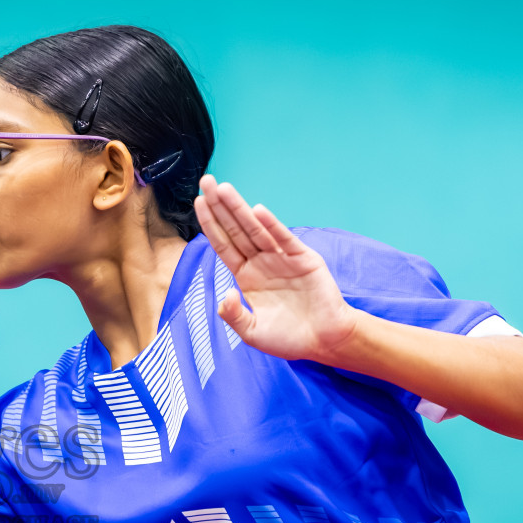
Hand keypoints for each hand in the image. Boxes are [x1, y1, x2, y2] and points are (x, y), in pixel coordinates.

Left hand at [193, 174, 359, 362]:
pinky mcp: (303, 259)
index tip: (197, 202)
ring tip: (223, 189)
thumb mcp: (253, 333)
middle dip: (220, 206)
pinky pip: (284, 239)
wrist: (325, 342)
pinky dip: (272, 225)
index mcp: (246, 276)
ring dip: (239, 209)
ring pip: (256, 229)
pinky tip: (257, 211)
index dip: (210, 224)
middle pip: (235, 230)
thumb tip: (224, 296)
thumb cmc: (289, 338)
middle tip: (205, 181)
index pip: (223, 245)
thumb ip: (234, 316)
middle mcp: (261, 263)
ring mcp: (282, 258)